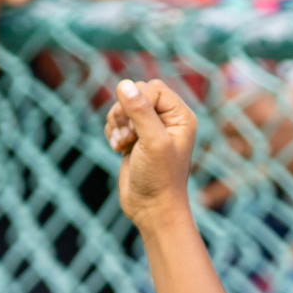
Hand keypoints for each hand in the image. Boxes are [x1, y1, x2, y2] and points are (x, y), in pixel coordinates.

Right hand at [106, 79, 197, 228]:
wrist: (151, 208)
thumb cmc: (159, 178)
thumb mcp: (152, 142)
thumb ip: (140, 111)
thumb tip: (124, 84)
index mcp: (181, 116)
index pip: (152, 88)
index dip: (138, 101)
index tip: (135, 128)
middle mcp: (168, 119)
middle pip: (136, 93)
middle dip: (125, 112)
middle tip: (129, 136)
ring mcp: (150, 128)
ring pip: (123, 106)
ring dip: (116, 123)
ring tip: (123, 144)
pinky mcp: (134, 137)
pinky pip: (116, 120)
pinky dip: (112, 131)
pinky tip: (118, 148)